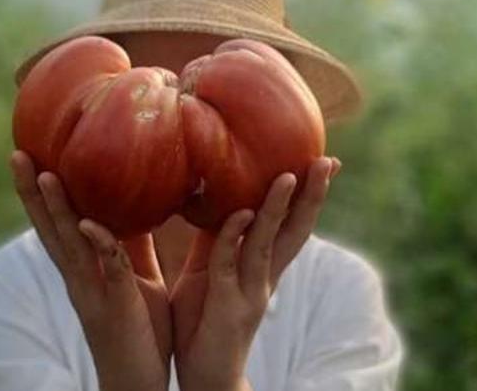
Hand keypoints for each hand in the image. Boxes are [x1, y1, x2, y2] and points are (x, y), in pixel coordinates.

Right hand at [10, 150, 171, 390]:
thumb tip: (137, 206)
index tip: (30, 155)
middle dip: (32, 192)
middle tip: (17, 154)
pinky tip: (90, 224)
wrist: (140, 383)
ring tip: (45, 174)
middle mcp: (78, 278)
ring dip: (57, 210)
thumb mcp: (136, 278)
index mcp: (82, 269)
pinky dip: (99, 246)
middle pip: (49, 229)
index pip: (56, 223)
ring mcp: (93, 293)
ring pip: (70, 245)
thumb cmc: (140, 329)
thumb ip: (129, 247)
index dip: (40, 192)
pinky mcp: (116, 308)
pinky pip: (109, 272)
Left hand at [171, 157, 339, 390]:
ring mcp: (250, 293)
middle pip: (295, 232)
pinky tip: (241, 213)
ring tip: (288, 175)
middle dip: (311, 196)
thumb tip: (219, 201)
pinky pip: (229, 265)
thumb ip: (216, 240)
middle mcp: (263, 278)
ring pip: (267, 244)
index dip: (306, 196)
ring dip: (279, 210)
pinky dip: (234, 237)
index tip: (322, 161)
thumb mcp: (207, 271)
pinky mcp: (229, 308)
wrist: (203, 376)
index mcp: (260, 268)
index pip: (290, 226)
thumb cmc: (202, 321)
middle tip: (327, 160)